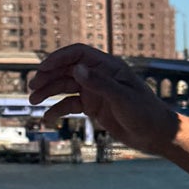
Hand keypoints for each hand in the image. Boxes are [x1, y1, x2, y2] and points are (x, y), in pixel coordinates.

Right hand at [25, 46, 179, 155]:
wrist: (155, 135)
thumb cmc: (145, 113)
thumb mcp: (122, 98)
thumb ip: (100, 83)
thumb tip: (76, 69)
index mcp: (108, 67)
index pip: (78, 54)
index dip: (59, 58)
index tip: (42, 69)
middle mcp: (99, 76)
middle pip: (67, 70)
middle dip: (48, 77)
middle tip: (32, 87)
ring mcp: (95, 91)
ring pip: (65, 87)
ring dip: (48, 92)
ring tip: (32, 101)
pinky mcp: (94, 107)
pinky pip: (70, 105)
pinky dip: (57, 110)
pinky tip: (46, 118)